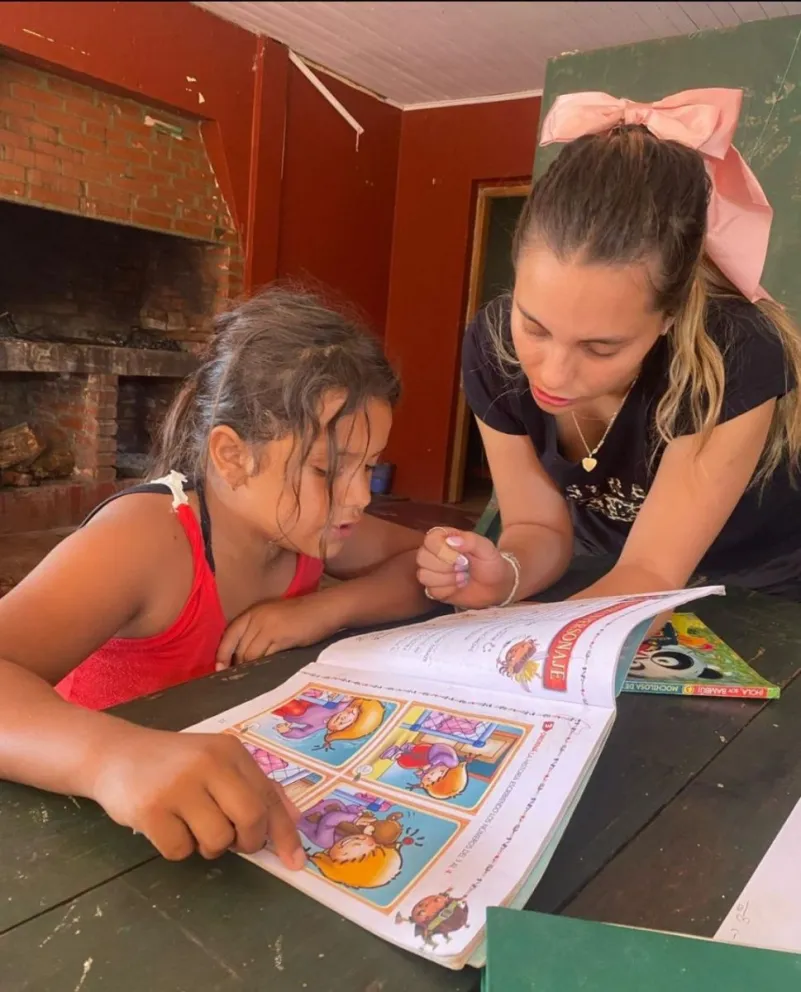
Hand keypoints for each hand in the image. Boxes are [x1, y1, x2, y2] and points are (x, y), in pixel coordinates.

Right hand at [90, 727, 305, 866]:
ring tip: (192, 826)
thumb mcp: (218, 764)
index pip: (268, 796)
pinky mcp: (150, 810)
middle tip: (234, 842)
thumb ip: (256, 788)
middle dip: (247, 841)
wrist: (115, 755)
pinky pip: (181, 851)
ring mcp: (178, 785)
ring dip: (209, 846)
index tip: (295, 861)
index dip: (284, 832)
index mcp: (230, 751)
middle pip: (250, 818)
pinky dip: (178, 848)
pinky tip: (166, 826)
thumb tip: (294, 820)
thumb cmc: (175, 764)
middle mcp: (208, 762)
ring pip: (217, 840)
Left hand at [216, 596, 336, 668]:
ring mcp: (268, 627)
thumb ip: (259, 632)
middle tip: (238, 680)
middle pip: (239, 648)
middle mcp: (257, 618)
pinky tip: (266, 675)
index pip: (229, 634)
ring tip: (251, 681)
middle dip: (237, 665)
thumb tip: (244, 657)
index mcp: (253, 612)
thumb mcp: (274, 618)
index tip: (219, 670)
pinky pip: (266, 656)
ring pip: (250, 655)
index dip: (222, 654)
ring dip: (250, 669)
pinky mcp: (281, 636)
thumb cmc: (301, 616)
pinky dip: (263, 667)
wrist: (325, 609)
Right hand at [416, 527, 514, 609]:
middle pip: (422, 557)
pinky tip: (458, 587)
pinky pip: (431, 590)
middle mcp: (434, 553)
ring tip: (462, 577)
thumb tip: (451, 540)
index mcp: (445, 538)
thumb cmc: (491, 563)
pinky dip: (447, 590)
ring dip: (447, 579)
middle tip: (463, 567)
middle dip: (446, 566)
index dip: (443, 550)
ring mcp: (433, 571)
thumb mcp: (486, 548)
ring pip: (423, 575)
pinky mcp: (434, 589)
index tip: (462, 556)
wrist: (497, 587)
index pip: (429, 539)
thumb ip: (470, 540)